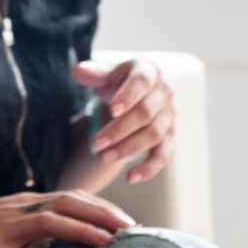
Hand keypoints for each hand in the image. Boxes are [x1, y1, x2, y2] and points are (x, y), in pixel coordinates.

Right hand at [0, 189, 135, 247]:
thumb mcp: (1, 216)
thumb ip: (28, 220)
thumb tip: (59, 231)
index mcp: (22, 204)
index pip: (70, 198)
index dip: (100, 207)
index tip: (127, 220)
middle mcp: (17, 211)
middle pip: (66, 204)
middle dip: (100, 214)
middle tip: (130, 229)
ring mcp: (1, 229)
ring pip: (46, 224)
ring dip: (78, 232)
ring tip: (105, 244)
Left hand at [72, 58, 175, 183]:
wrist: (129, 92)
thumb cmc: (115, 80)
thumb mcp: (103, 73)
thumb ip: (92, 72)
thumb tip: (78, 71)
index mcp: (148, 71)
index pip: (141, 82)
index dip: (127, 96)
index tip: (111, 110)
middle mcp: (164, 93)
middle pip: (146, 113)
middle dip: (120, 129)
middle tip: (97, 143)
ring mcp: (169, 116)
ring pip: (154, 135)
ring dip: (129, 148)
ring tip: (104, 157)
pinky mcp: (169, 136)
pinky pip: (163, 155)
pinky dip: (149, 168)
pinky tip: (130, 177)